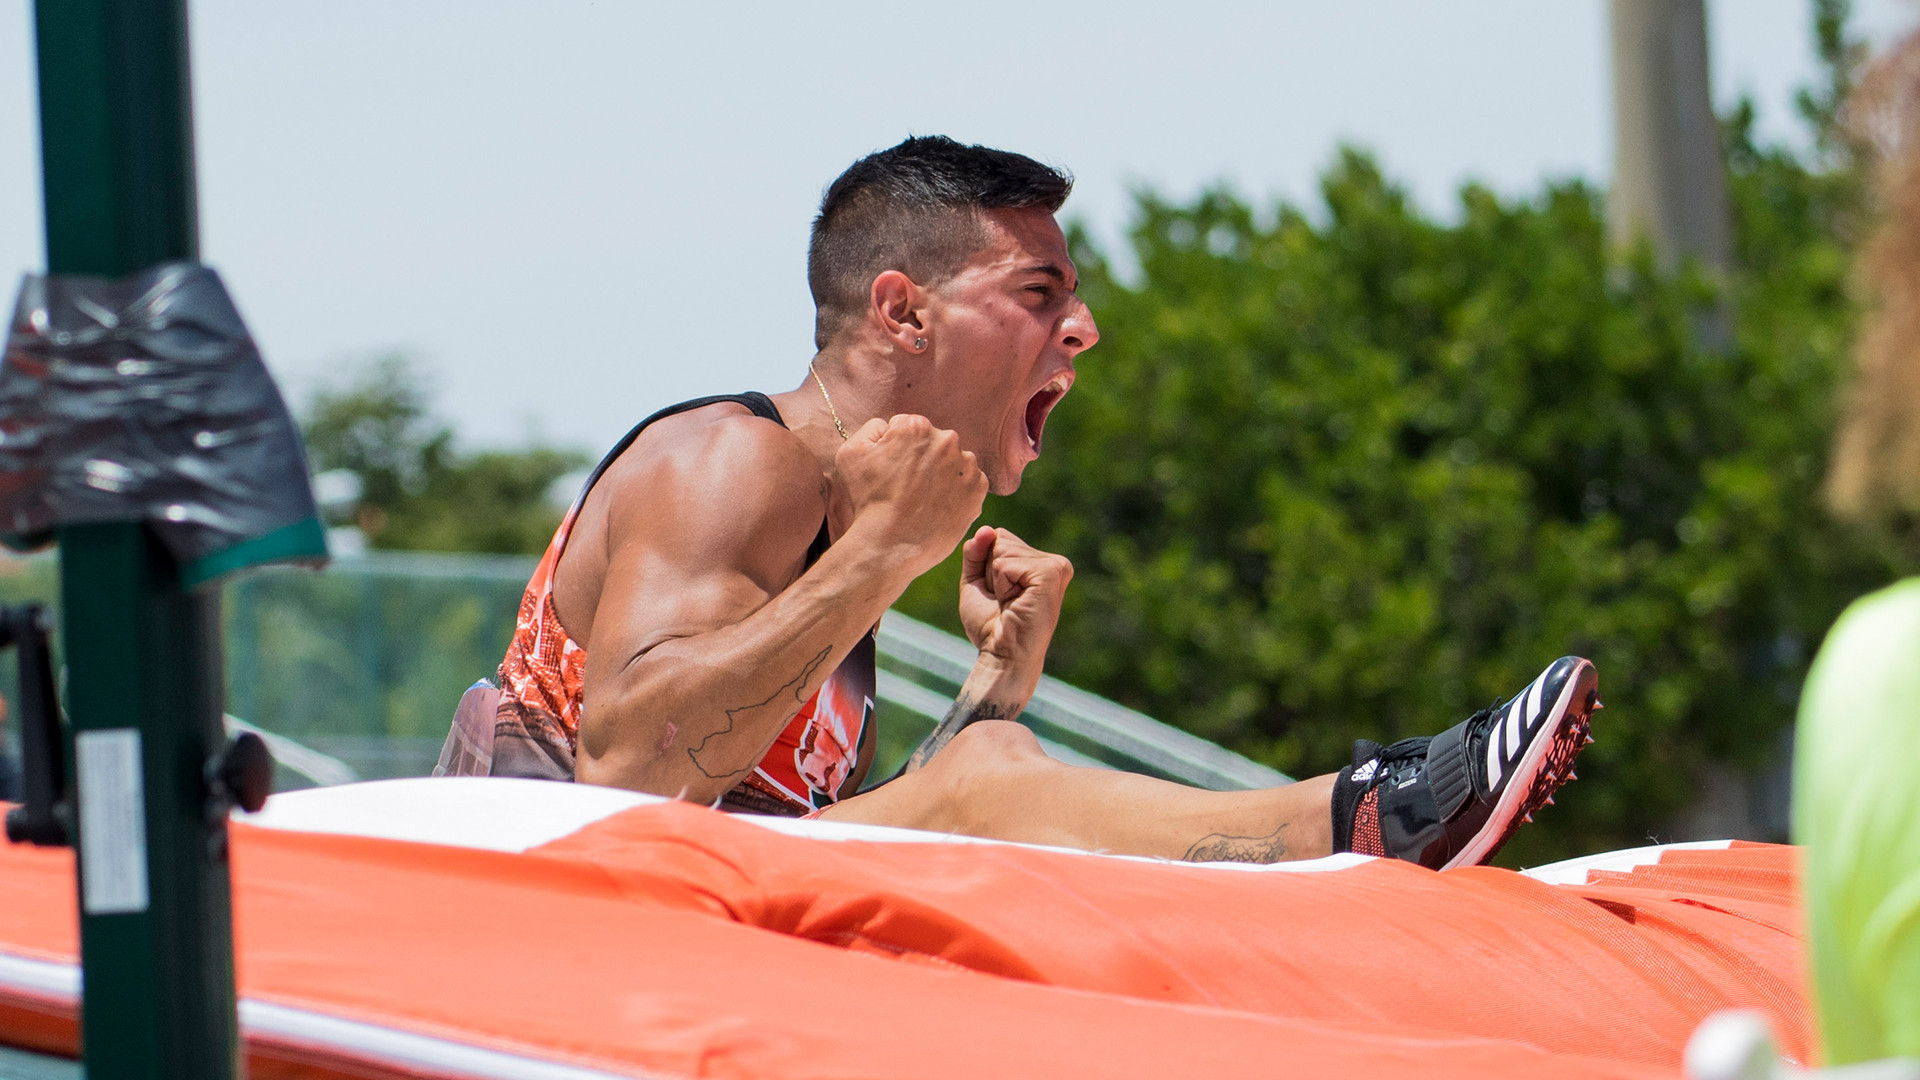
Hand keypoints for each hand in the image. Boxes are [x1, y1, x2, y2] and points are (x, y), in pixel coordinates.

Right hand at [836, 414, 988, 574]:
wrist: (891, 544)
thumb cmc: (868, 500)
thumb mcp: (851, 453)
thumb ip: (872, 428)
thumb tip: (890, 427)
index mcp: (916, 426)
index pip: (909, 429)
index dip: (897, 451)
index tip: (893, 473)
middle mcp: (947, 439)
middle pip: (933, 444)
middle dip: (922, 460)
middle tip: (907, 488)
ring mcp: (967, 464)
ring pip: (953, 463)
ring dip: (941, 475)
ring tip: (923, 500)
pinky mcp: (978, 488)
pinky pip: (968, 484)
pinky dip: (956, 493)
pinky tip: (938, 507)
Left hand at [957, 526, 1071, 682]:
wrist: (1003, 655)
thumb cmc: (990, 626)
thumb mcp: (976, 581)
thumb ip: (976, 552)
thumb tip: (988, 529)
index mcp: (1039, 562)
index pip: (998, 536)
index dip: (986, 566)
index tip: (999, 595)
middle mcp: (1052, 561)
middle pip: (1000, 539)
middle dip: (989, 572)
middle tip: (1004, 601)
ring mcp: (1055, 566)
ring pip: (1001, 550)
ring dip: (996, 581)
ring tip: (1010, 603)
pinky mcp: (1051, 573)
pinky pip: (1005, 563)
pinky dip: (1001, 584)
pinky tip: (1015, 602)